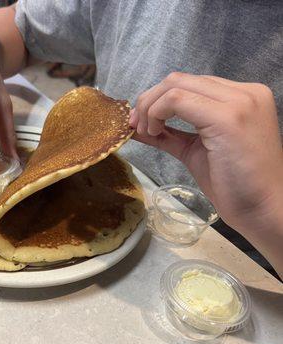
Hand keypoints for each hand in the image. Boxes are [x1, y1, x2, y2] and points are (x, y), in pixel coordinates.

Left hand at [130, 72, 282, 236]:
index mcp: (242, 96)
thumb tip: (138, 126)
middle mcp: (244, 92)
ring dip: (150, 108)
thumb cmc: (233, 184)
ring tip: (148, 133)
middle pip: (179, 80)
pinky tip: (154, 133)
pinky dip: (156, 113)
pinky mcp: (228, 117)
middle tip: (136, 125)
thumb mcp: (195, 150)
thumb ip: (169, 135)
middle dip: (148, 101)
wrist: (262, 209)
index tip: (140, 122)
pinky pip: (177, 100)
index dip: (157, 99)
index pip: (189, 84)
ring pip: (175, 86)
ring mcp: (238, 102)